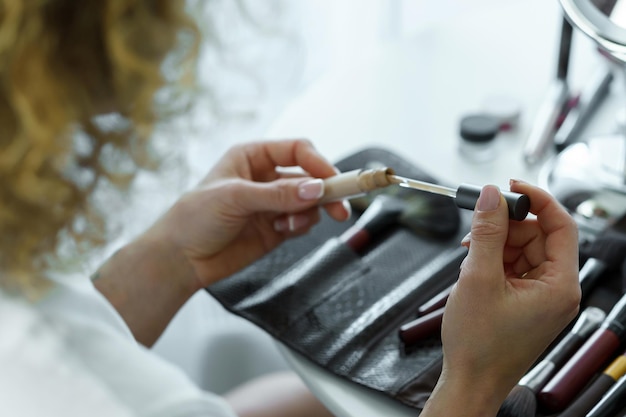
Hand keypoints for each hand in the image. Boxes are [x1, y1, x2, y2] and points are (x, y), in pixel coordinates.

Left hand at [149, 139, 350, 286]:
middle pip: (309, 177)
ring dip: (309, 213)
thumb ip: (278, 194)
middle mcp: (265, 178)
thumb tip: (316, 189)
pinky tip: (282, 231)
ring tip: (290, 225)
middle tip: (340, 208)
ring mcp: (272, 204)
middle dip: (325, 191)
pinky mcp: (276, 228)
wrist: (180, 259)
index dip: (318, 163)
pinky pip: (302, 222)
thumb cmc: (194, 218)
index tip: (332, 180)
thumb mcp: (236, 198)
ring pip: (309, 201)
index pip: (297, 150)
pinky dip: (300, 226)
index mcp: (252, 157)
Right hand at [422, 181, 579, 415]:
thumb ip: (486, 232)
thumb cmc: (479, 345)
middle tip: (477, 228)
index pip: (561, 225)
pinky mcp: (526, 302)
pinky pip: (514, 267)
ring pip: (523, 250)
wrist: (471, 381)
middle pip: (538, 236)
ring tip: (470, 258)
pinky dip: (493, 262)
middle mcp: (557, 290)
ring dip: (495, 246)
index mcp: (559, 286)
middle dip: (506, 228)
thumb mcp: (478, 279)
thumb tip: (491, 197)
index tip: (511, 187)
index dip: (537, 200)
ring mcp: (542, 297)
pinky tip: (474, 268)